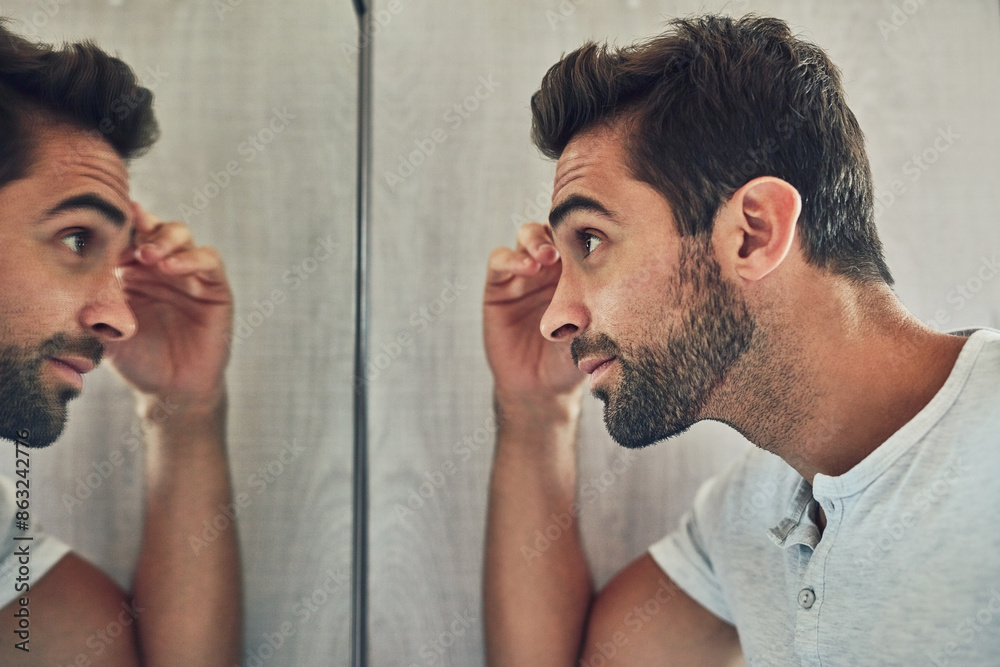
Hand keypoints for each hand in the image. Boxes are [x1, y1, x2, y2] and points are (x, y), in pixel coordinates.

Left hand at [106, 203, 232, 410]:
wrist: (172, 390)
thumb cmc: (137, 361)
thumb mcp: (106, 333)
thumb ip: (93, 310)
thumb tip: (75, 288)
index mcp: (131, 271)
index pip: (124, 236)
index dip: (115, 229)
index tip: (99, 231)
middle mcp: (160, 268)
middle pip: (153, 226)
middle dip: (141, 225)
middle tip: (128, 239)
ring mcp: (189, 275)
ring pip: (181, 235)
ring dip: (165, 238)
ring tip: (149, 254)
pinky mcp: (214, 287)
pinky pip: (208, 261)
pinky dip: (191, 258)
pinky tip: (172, 267)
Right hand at [483, 223, 585, 410]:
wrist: (541, 387)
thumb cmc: (572, 359)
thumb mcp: (590, 331)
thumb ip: (595, 307)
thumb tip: (616, 281)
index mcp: (578, 271)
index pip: (581, 236)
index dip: (589, 229)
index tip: (601, 232)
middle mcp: (551, 266)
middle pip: (554, 227)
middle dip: (561, 228)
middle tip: (569, 242)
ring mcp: (524, 273)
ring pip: (527, 235)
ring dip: (537, 239)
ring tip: (548, 255)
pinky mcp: (499, 285)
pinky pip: (500, 260)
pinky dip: (512, 258)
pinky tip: (528, 268)